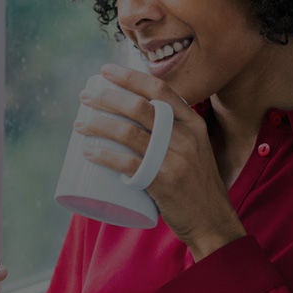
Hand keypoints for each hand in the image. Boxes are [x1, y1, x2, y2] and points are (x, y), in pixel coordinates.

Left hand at [76, 65, 245, 259]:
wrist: (212, 221)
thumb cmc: (196, 184)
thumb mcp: (195, 149)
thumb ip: (172, 132)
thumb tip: (134, 116)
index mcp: (193, 123)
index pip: (159, 89)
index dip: (130, 76)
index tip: (105, 71)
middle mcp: (185, 137)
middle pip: (138, 107)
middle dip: (106, 98)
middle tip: (84, 98)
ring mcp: (174, 159)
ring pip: (128, 132)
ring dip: (98, 124)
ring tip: (79, 125)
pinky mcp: (162, 181)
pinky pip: (127, 164)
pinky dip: (104, 156)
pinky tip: (88, 151)